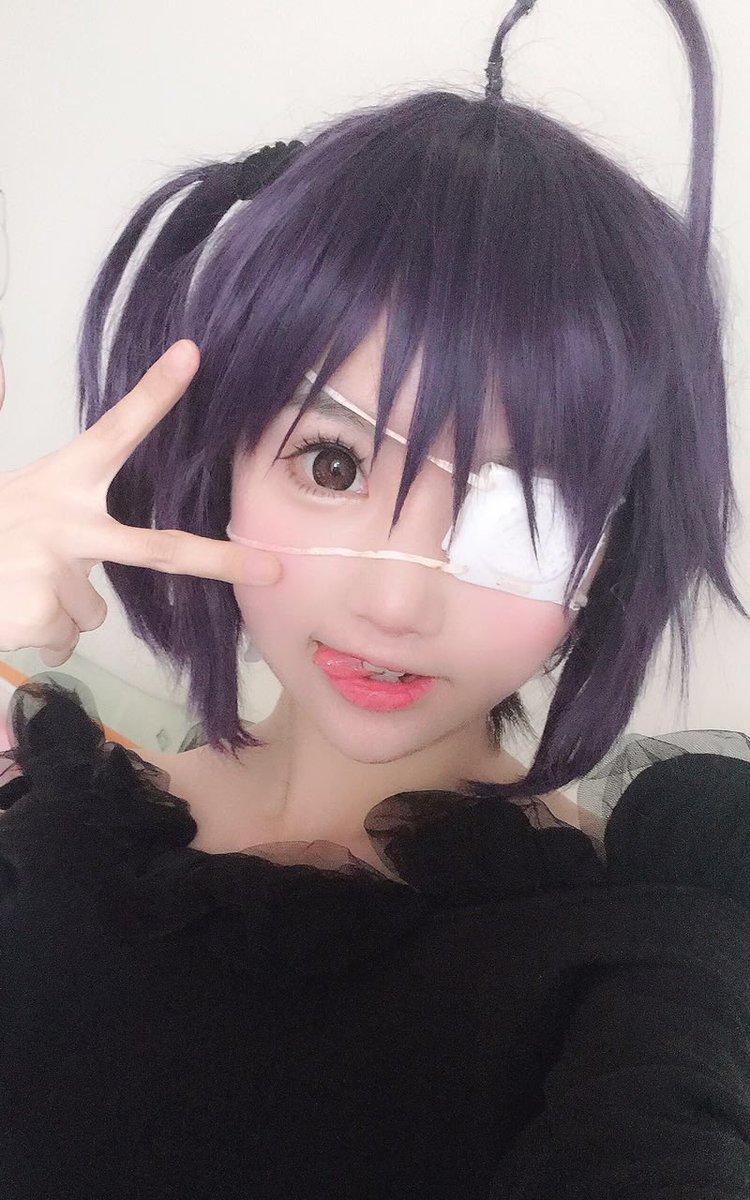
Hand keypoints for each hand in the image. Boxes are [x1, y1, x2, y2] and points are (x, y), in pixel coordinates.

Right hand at [0, 340, 280, 666]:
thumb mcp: (3, 492)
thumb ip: (13, 444)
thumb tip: (4, 368)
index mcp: (59, 482)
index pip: (115, 431)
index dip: (154, 393)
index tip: (192, 355)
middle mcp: (64, 520)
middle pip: (160, 548)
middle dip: (221, 561)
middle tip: (273, 570)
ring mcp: (57, 566)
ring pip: (92, 607)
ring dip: (60, 608)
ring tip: (15, 588)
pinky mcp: (44, 609)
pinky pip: (68, 635)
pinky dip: (41, 635)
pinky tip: (10, 615)